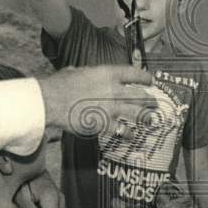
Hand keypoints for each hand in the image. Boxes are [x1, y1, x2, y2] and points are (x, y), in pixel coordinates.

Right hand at [39, 65, 156, 134]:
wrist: (52, 100)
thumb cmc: (60, 84)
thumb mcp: (77, 71)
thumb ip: (88, 73)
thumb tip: (86, 73)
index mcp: (108, 74)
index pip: (134, 74)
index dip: (145, 77)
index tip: (151, 80)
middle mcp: (114, 90)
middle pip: (140, 96)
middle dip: (150, 100)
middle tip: (155, 103)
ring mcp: (111, 108)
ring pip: (137, 114)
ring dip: (146, 117)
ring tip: (151, 120)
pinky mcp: (105, 124)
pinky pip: (122, 131)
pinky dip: (129, 134)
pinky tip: (132, 136)